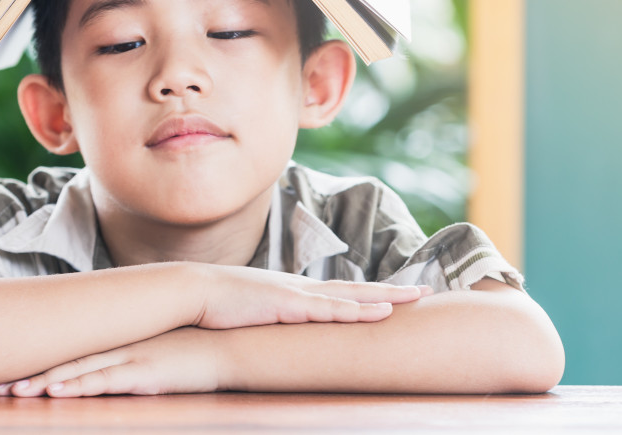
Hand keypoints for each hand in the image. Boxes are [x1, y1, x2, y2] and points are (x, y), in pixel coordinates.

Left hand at [0, 327, 215, 397]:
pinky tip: (54, 392)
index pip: (76, 353)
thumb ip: (144, 359)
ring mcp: (131, 359)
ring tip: (11, 392)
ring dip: (42, 383)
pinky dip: (77, 387)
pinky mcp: (144, 374)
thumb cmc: (203, 352)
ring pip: (77, 372)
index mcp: (124, 342)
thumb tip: (128, 373)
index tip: (13, 373)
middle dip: (30, 375)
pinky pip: (105, 382)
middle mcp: (121, 347)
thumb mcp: (166, 353)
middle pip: (66, 361)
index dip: (43, 363)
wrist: (233, 344)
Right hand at [193, 265, 432, 328]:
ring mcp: (297, 294)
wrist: (194, 291)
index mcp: (296, 291)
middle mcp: (303, 288)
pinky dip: (357, 312)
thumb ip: (271, 321)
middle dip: (395, 291)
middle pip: (358, 290)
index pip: (342, 292)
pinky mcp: (288, 304)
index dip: (372, 295)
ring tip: (417, 298)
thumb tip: (279, 333)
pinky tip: (380, 313)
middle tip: (428, 291)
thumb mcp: (253, 313)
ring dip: (387, 298)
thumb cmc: (218, 306)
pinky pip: (330, 310)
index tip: (399, 296)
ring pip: (352, 296)